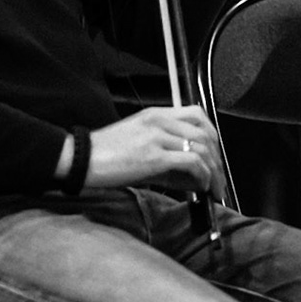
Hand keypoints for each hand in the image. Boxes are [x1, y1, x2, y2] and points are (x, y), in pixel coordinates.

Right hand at [85, 105, 226, 197]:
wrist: (81, 159)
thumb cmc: (106, 155)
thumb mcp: (140, 146)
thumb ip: (167, 156)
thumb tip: (195, 176)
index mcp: (156, 114)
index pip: (197, 114)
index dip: (212, 136)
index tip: (214, 155)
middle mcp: (160, 121)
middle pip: (205, 132)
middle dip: (217, 156)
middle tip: (219, 176)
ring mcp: (157, 136)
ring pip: (202, 147)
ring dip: (214, 170)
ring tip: (214, 187)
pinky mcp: (154, 156)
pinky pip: (191, 161)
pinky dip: (203, 174)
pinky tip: (202, 186)